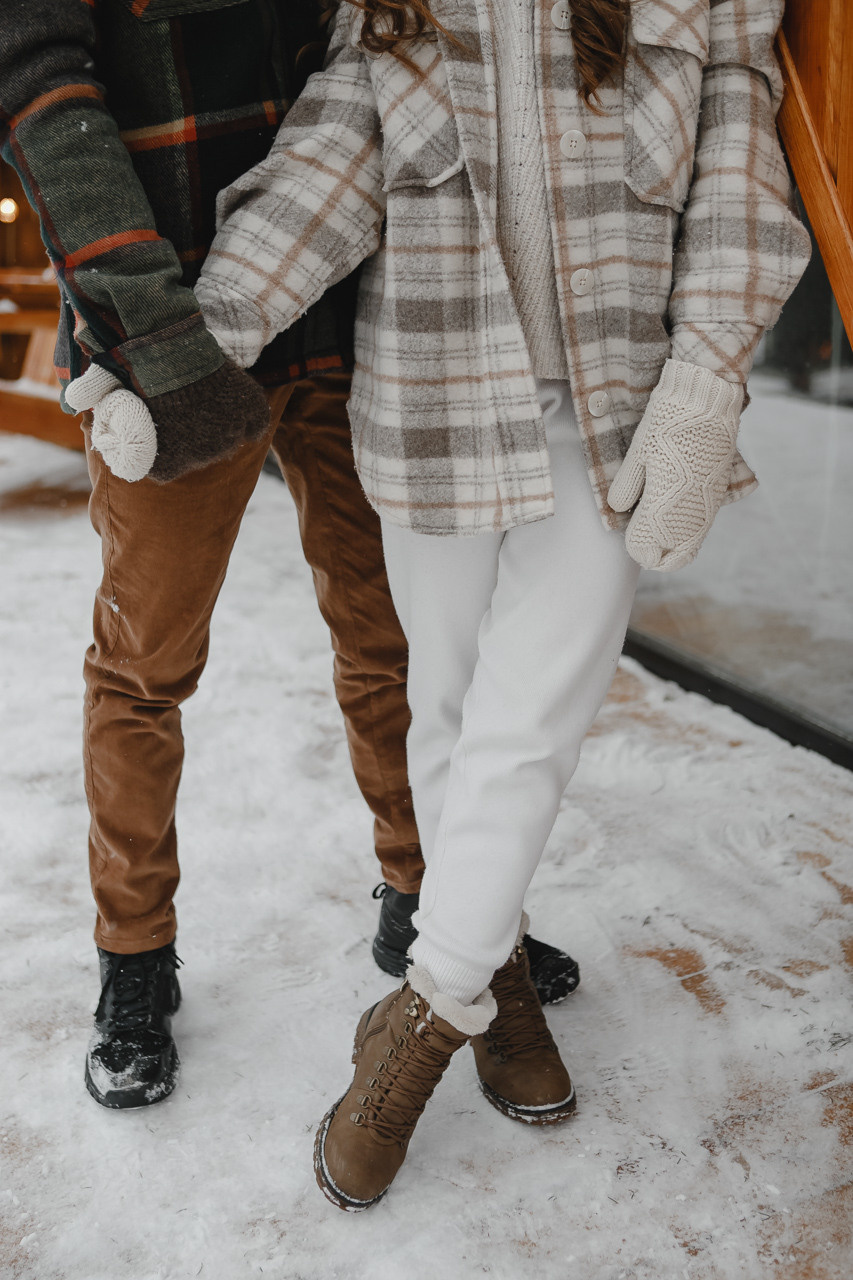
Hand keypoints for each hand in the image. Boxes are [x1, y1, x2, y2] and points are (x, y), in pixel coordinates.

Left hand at [66, 356, 270, 483]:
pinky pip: (254, 426)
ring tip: (208, 398)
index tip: (163, 429)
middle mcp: (200, 458)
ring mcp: (228, 439)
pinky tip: (235, 402)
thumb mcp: (112, 391)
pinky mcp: (250, 417)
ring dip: (222, 425)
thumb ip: (100, 402)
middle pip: (202, 454)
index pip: (168, 468)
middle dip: (195, 436)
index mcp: (167, 464)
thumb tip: (73, 403)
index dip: (166, 449)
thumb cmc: (135, 370)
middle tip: (187, 407)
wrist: (167, 344)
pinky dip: (249, 417)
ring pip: (229, 440)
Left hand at [607, 360, 743, 571]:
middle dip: (657, 556)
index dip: (637, 550)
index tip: (629, 540)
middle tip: (643, 548)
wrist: (707, 399)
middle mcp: (690, 510)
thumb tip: (618, 510)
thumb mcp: (639, 452)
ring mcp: (708, 503)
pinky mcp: (719, 492)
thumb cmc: (668, 422)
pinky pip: (704, 526)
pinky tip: (677, 523)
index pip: (649, 549)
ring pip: (693, 543)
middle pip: (676, 556)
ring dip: (675, 546)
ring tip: (658, 539)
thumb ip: (628, 485)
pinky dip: (690, 532)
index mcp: (665, 503)